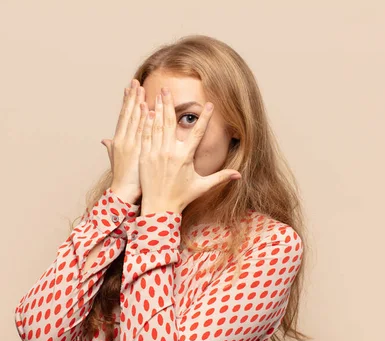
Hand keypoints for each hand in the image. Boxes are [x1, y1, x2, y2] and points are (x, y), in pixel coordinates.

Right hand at [101, 79, 146, 204]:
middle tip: (136, 81)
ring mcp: (130, 145)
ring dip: (138, 104)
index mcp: (118, 140)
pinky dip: (144, 121)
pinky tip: (147, 109)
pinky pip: (143, 133)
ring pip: (135, 120)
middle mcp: (123, 140)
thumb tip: (104, 140)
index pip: (123, 117)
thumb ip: (111, 148)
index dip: (126, 102)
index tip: (129, 88)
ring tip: (141, 89)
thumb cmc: (124, 177)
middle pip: (128, 114)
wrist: (124, 192)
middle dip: (132, 98)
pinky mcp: (138, 152)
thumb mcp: (116, 160)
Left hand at [139, 87, 240, 214]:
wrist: (159, 207)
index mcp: (185, 157)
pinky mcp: (145, 157)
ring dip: (158, 108)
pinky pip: (146, 135)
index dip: (205, 118)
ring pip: (157, 126)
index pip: (198, 133)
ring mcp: (156, 153)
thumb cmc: (181, 196)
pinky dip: (146, 122)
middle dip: (171, 104)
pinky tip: (145, 110)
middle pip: (171, 123)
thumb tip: (239, 175)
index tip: (210, 104)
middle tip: (169, 89)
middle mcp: (170, 152)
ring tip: (158, 94)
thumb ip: (220, 177)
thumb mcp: (202, 186)